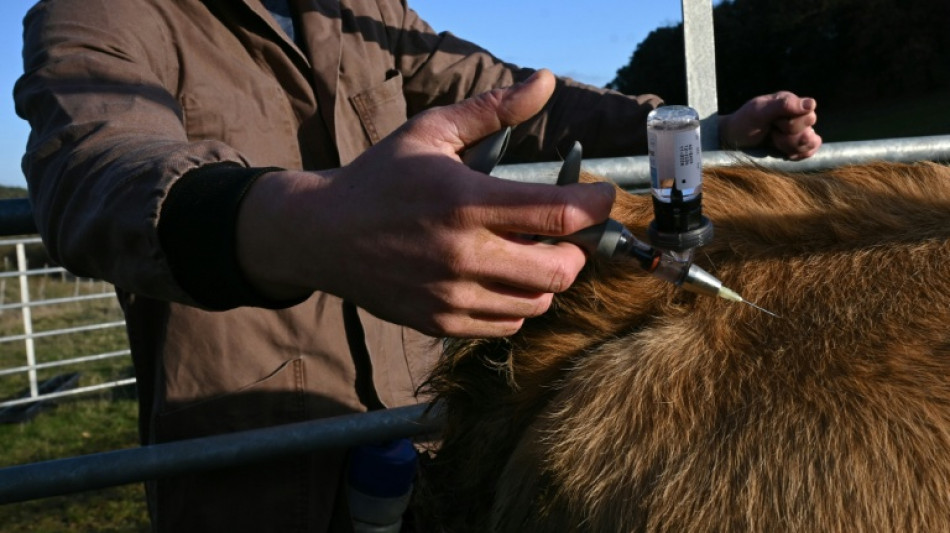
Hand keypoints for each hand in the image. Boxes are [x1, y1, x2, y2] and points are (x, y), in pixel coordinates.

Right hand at [236, 70, 615, 337]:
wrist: (322, 234)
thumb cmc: (380, 177)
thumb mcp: (431, 132)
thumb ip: (493, 110)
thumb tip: (546, 81)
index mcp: (464, 200)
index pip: (558, 213)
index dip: (595, 206)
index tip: (599, 197)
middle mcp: (461, 254)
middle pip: (559, 272)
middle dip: (576, 252)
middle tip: (563, 235)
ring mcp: (450, 295)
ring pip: (536, 304)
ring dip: (546, 280)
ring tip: (528, 255)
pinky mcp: (439, 322)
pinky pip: (505, 325)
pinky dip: (516, 305)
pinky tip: (501, 280)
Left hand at [718, 91, 821, 159]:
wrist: (734, 142)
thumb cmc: (744, 123)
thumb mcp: (758, 112)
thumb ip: (782, 105)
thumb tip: (811, 104)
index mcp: (790, 101)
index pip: (808, 114)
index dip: (791, 124)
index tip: (773, 123)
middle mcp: (797, 114)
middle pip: (809, 129)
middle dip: (787, 136)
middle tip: (771, 132)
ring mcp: (800, 130)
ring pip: (812, 141)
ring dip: (790, 146)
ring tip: (773, 141)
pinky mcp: (799, 145)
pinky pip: (812, 150)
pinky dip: (799, 154)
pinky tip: (784, 152)